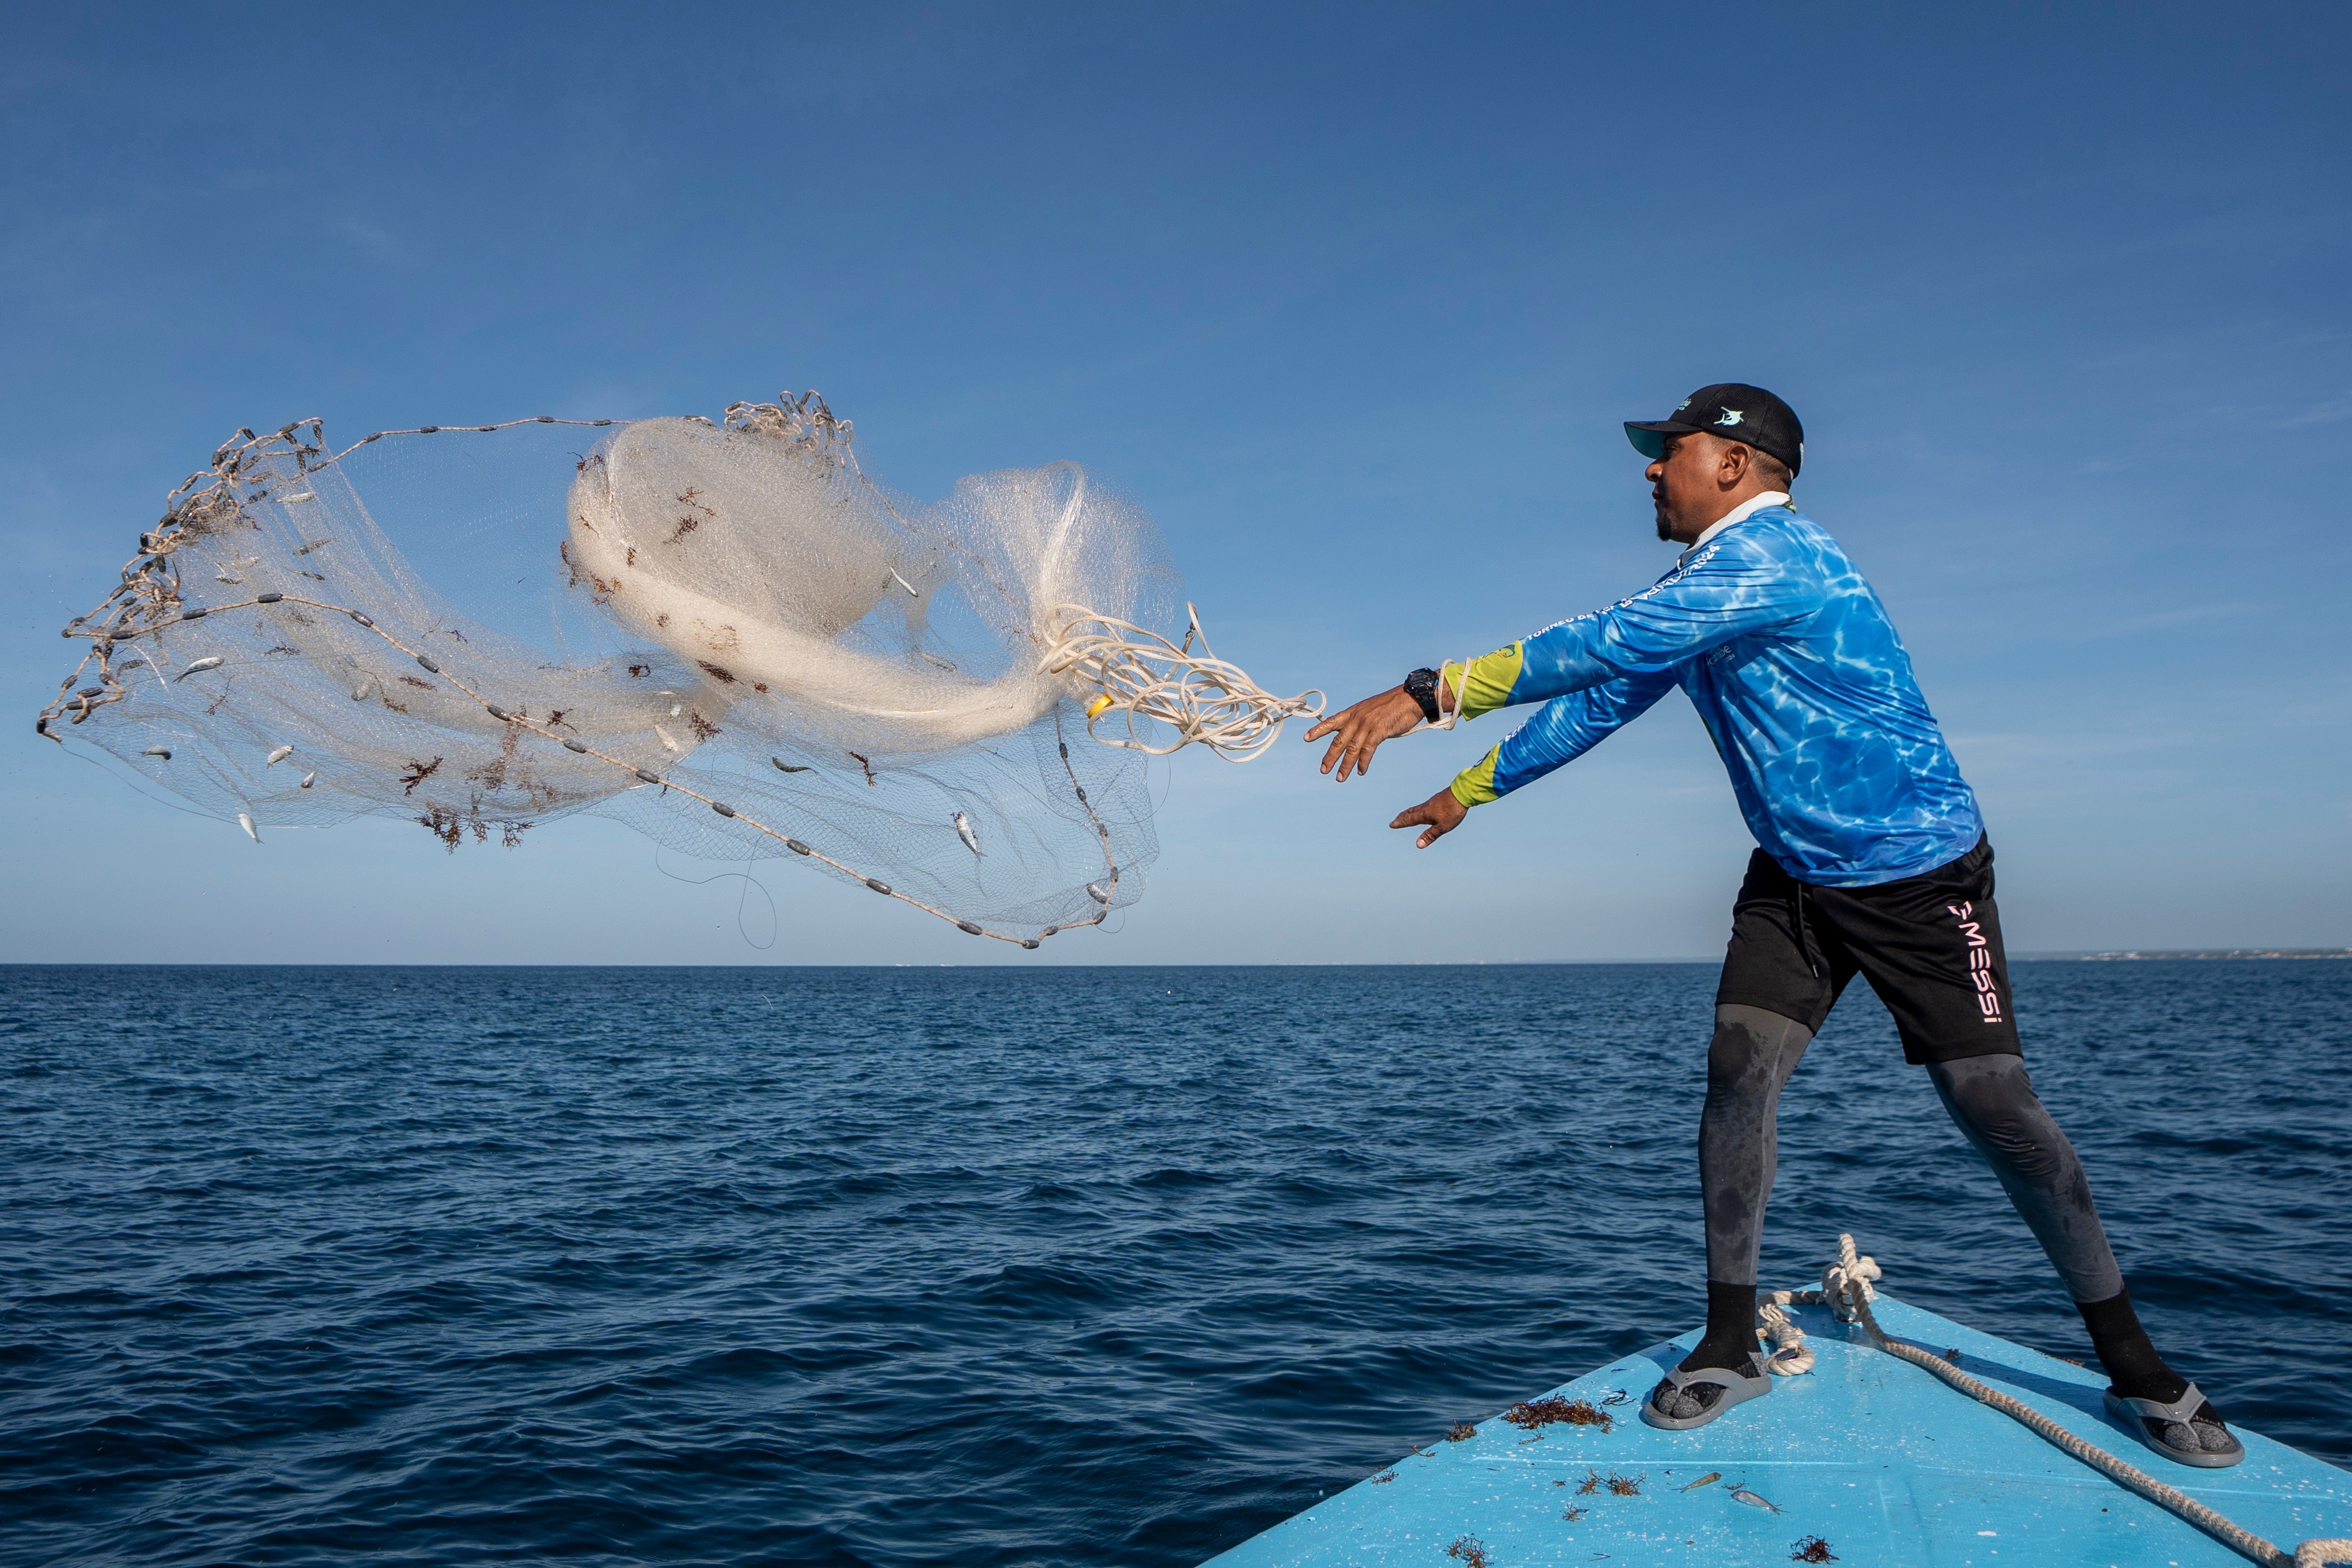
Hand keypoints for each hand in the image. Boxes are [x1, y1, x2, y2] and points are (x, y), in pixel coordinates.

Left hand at [1304, 686, 1424, 781]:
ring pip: (1351, 749)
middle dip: (1330, 757)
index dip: (1318, 730)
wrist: (1410, 698)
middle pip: (1338, 740)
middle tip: (1323, 770)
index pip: (1331, 721)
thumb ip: (1361, 722)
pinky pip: (1367, 751)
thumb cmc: (1393, 705)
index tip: (1306, 737)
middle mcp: (1356, 718)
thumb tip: (1358, 736)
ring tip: (1340, 778)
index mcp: (1353, 712)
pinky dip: (1363, 763)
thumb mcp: (1371, 710)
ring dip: (1345, 765)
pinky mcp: (1378, 732)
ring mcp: (1366, 725)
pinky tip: (1360, 771)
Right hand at [1392, 787, 1466, 848]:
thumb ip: (1430, 835)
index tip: (1391, 824)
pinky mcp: (1438, 799)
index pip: (1409, 820)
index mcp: (1424, 814)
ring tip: (1406, 814)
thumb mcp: (1442, 827)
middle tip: (1395, 819)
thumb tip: (1418, 845)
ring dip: (1409, 812)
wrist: (1462, 793)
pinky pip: (1424, 805)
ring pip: (1417, 808)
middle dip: (1402, 817)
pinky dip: (1419, 809)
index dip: (1400, 823)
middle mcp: (1425, 807)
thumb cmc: (1452, 812)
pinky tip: (1425, 809)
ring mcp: (1432, 802)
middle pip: (1410, 812)